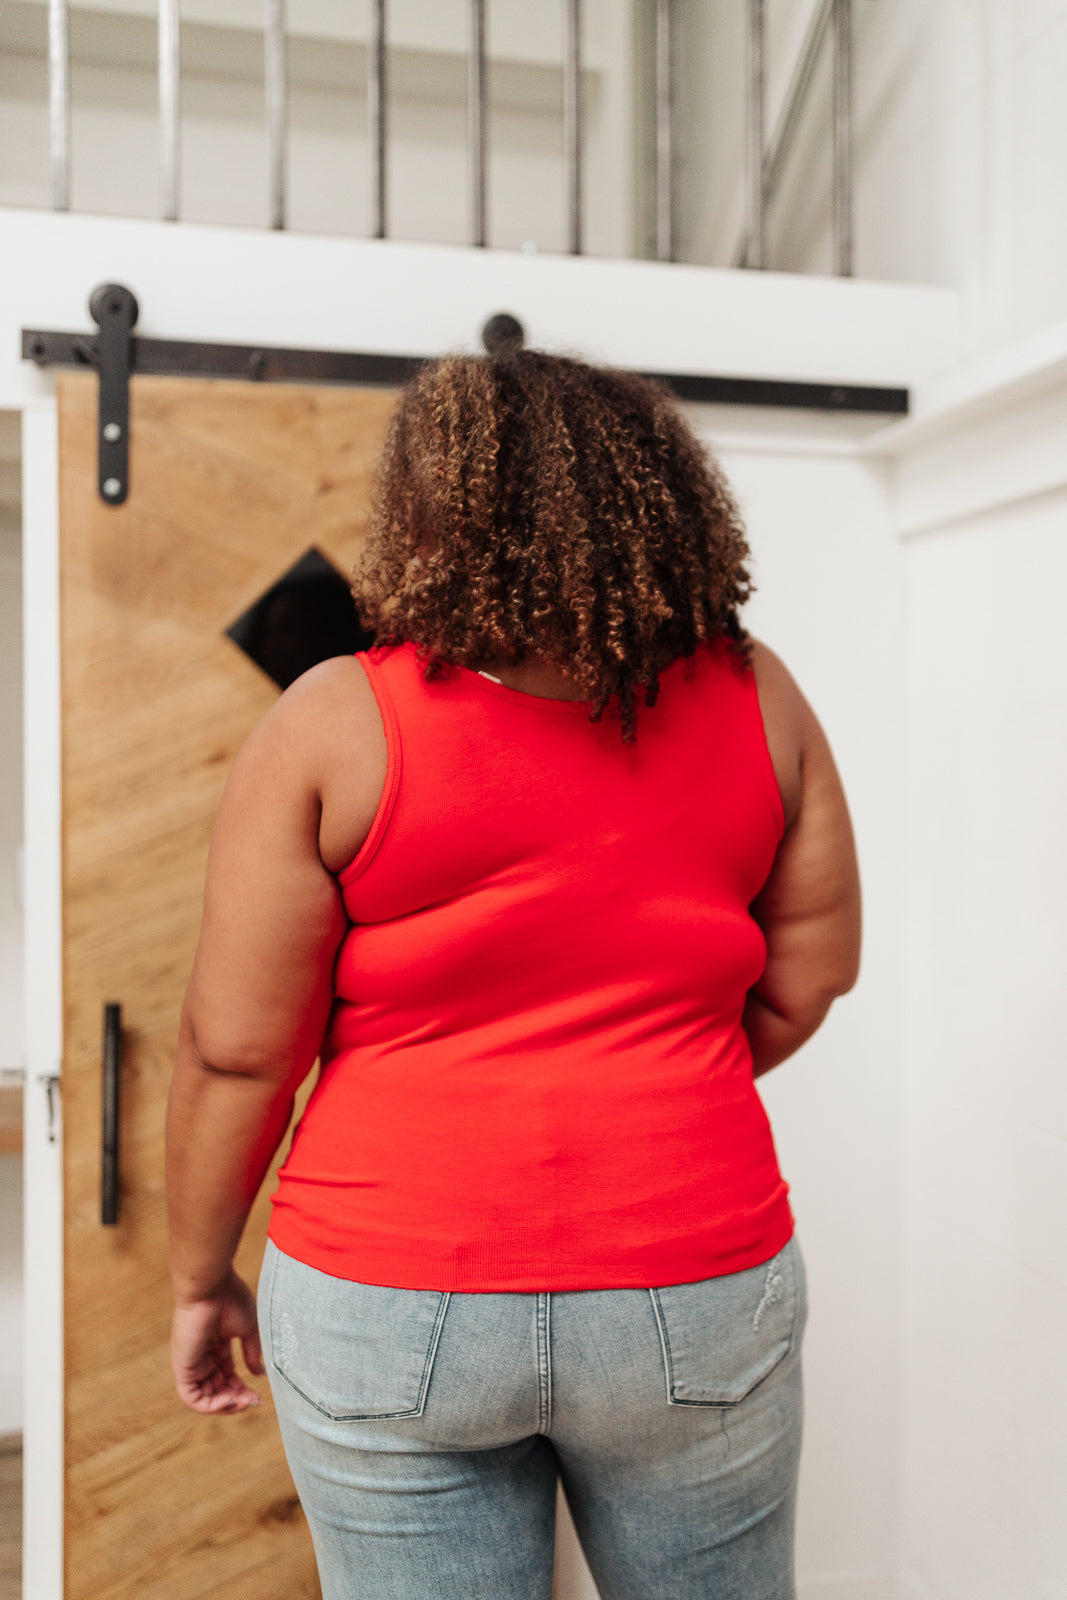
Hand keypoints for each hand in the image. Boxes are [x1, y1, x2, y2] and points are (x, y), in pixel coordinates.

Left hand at [170, 1267, 264, 1414]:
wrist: (211, 1286)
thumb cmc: (230, 1299)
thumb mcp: (248, 1329)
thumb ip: (251, 1353)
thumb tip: (257, 1374)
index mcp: (217, 1346)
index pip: (228, 1376)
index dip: (243, 1389)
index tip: (260, 1395)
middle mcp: (203, 1356)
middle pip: (218, 1390)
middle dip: (237, 1400)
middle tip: (254, 1401)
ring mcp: (192, 1363)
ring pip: (205, 1398)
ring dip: (225, 1406)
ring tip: (244, 1402)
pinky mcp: (183, 1367)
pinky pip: (192, 1398)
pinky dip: (211, 1405)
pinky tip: (230, 1400)